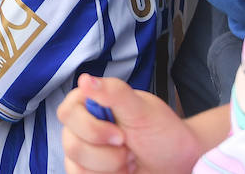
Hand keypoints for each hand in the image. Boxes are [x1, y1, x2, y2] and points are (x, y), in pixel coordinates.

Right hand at [57, 74, 209, 173]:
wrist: (177, 160)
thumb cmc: (161, 131)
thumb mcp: (142, 109)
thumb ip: (114, 92)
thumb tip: (86, 80)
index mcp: (89, 102)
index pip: (68, 114)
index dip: (92, 129)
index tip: (120, 135)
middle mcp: (81, 125)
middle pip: (72, 145)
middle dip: (107, 154)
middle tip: (129, 148)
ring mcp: (83, 149)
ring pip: (76, 165)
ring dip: (110, 167)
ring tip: (128, 159)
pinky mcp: (87, 169)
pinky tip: (122, 170)